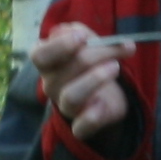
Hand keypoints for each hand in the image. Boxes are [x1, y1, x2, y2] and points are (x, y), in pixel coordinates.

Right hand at [30, 21, 135, 142]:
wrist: (108, 95)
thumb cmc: (93, 63)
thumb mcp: (89, 43)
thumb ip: (82, 33)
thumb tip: (76, 32)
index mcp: (48, 63)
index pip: (39, 55)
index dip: (59, 45)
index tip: (83, 37)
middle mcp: (51, 85)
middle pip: (66, 69)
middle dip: (97, 54)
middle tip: (121, 47)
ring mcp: (64, 107)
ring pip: (71, 96)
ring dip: (96, 78)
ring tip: (115, 67)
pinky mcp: (80, 126)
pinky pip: (80, 127)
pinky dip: (92, 117)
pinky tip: (103, 104)